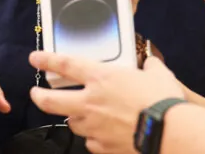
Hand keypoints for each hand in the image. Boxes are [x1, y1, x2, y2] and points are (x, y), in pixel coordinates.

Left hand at [29, 51, 183, 153]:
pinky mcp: (102, 146)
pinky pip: (91, 142)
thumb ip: (151, 68)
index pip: (66, 65)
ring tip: (79, 116)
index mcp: (101, 78)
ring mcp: (94, 127)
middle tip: (35, 94)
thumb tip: (152, 65)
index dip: (47, 60)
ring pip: (72, 123)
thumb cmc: (162, 100)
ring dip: (74, 118)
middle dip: (38, 97)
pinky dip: (94, 138)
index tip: (35, 58)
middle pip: (51, 101)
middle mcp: (91, 102)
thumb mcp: (158, 75)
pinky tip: (102, 135)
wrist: (169, 131)